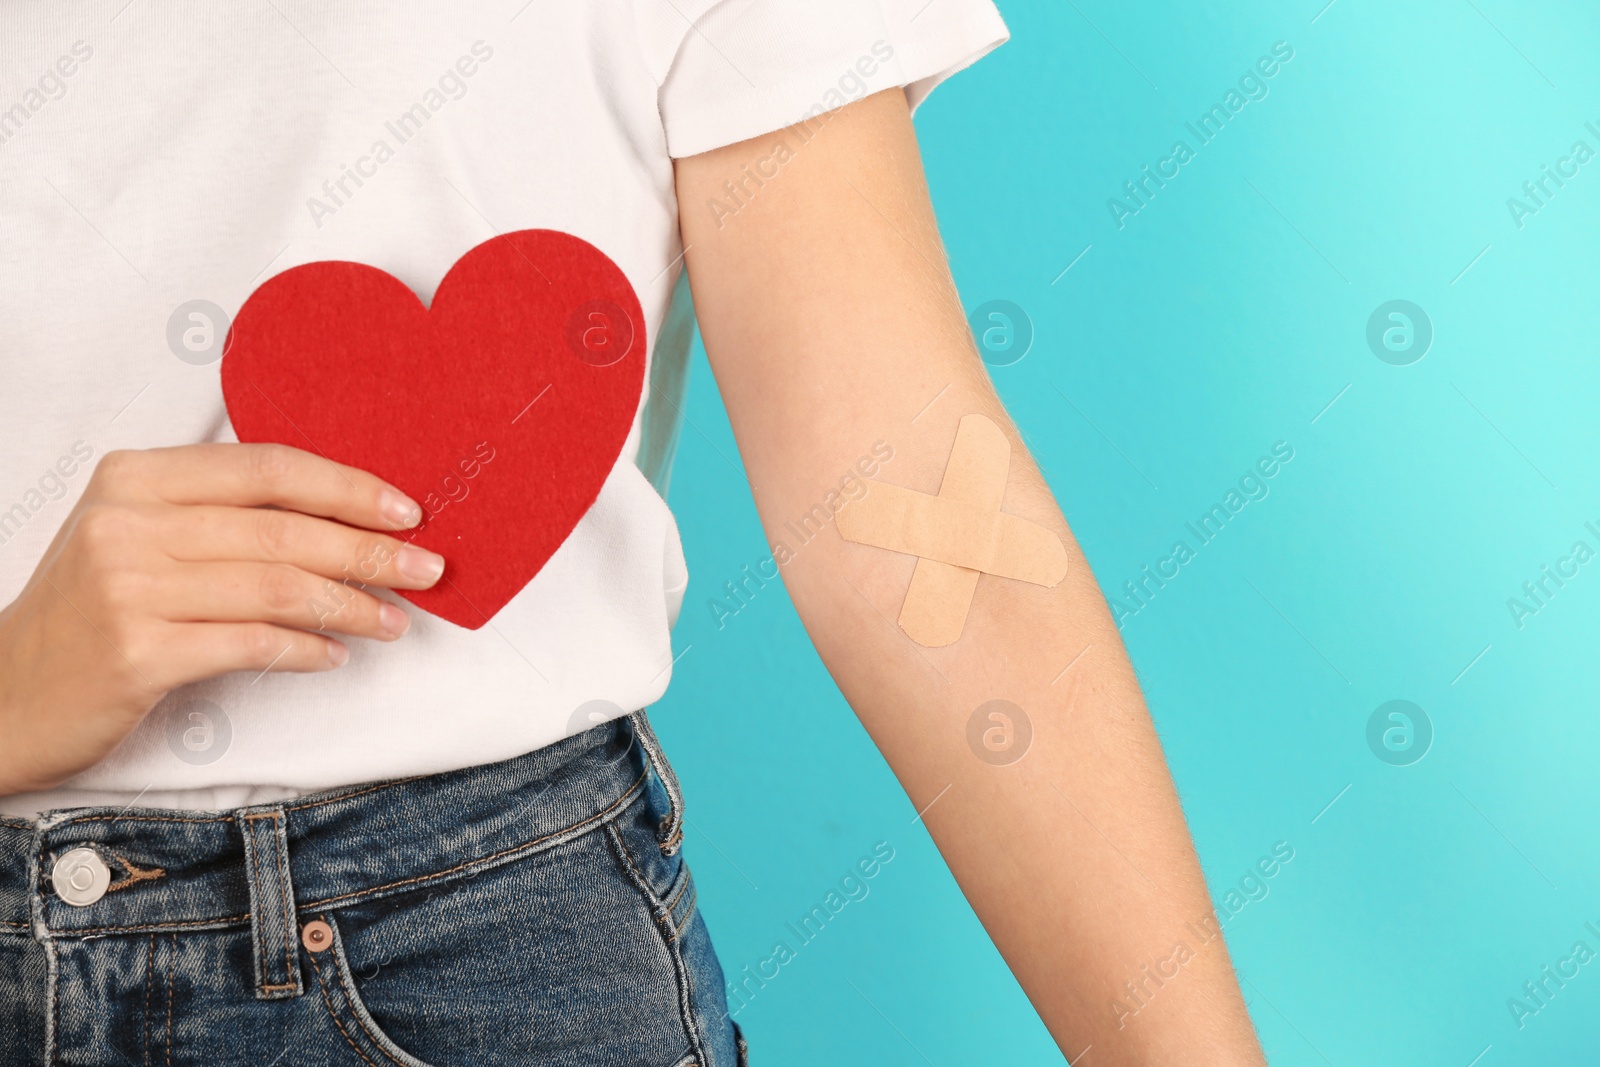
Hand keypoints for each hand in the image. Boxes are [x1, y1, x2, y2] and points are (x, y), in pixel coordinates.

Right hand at [0, 443, 445, 795]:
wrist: (4, 694)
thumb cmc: (89, 614)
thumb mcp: (138, 538)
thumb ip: (221, 517)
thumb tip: (342, 519)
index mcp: (135, 477)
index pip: (268, 468)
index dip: (348, 488)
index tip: (406, 511)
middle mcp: (128, 523)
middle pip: (284, 530)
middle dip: (370, 551)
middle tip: (427, 569)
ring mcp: (128, 587)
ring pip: (278, 587)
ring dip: (351, 605)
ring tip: (393, 619)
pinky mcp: (137, 652)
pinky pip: (252, 643)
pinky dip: (307, 648)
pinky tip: (335, 653)